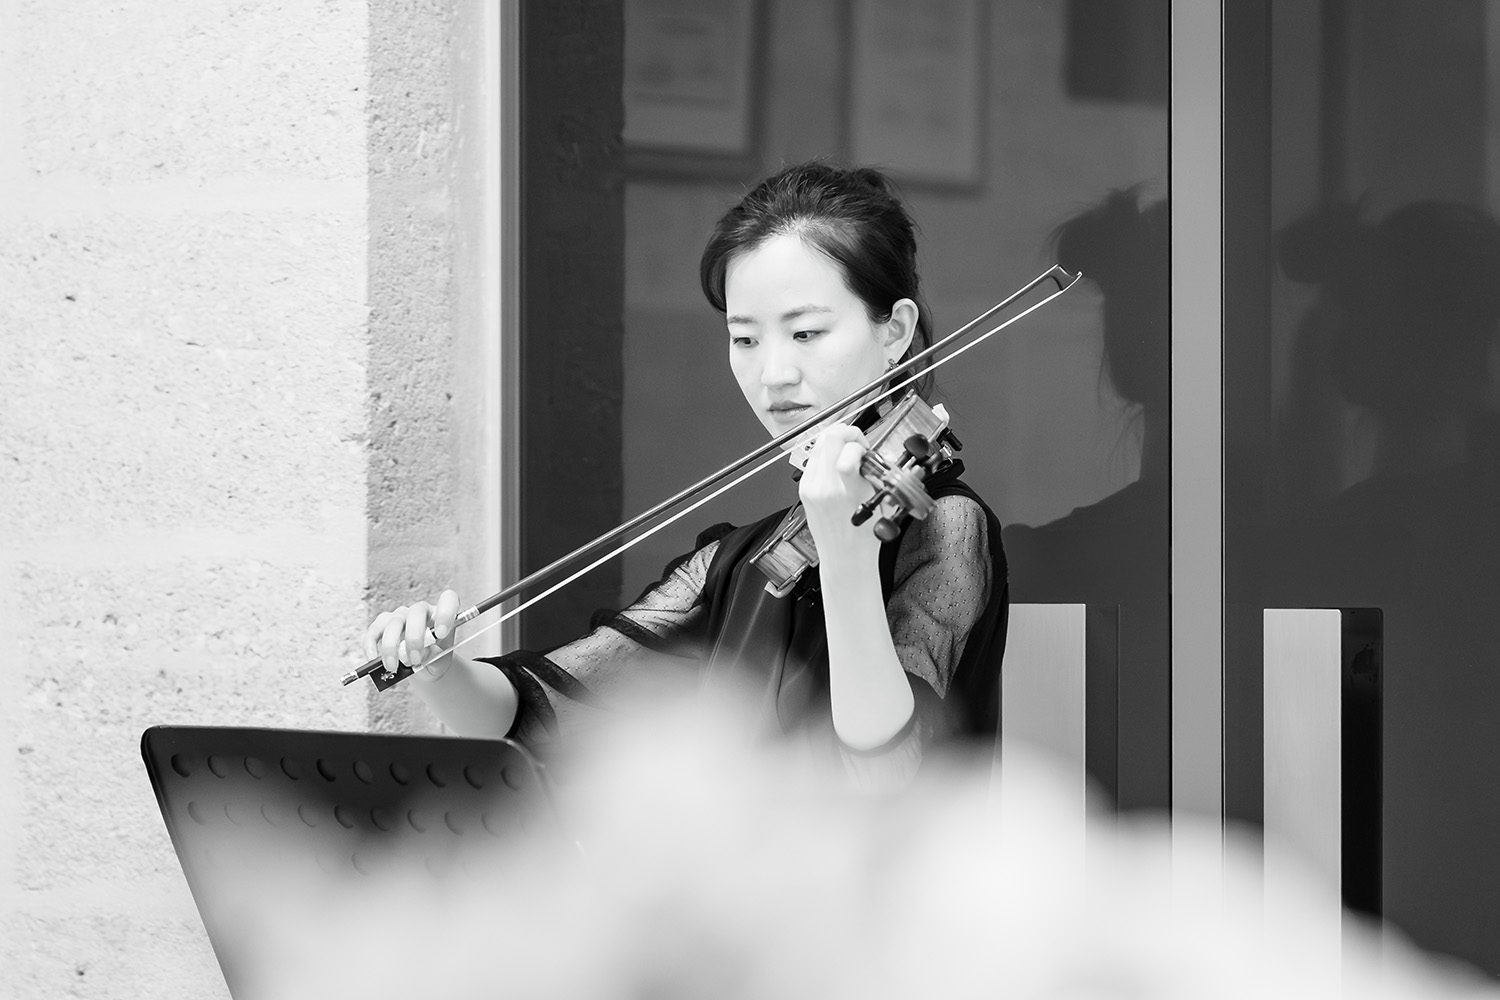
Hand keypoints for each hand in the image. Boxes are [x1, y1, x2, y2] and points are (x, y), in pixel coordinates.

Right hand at [364, 589, 460, 677]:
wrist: (422, 665)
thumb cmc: (434, 659)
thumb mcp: (441, 662)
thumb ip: (436, 657)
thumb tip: (423, 653)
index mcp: (441, 615)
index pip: (448, 599)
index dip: (446, 613)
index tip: (442, 633)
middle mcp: (420, 610)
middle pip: (416, 612)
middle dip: (414, 638)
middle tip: (415, 660)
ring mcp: (401, 615)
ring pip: (393, 623)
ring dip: (391, 647)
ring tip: (392, 667)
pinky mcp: (383, 623)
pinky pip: (374, 631)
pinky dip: (371, 645)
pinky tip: (373, 659)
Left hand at [798, 424, 878, 558]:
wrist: (845, 558)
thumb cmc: (864, 537)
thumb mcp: (878, 500)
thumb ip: (876, 472)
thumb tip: (879, 453)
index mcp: (844, 490)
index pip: (845, 446)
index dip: (859, 439)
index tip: (866, 449)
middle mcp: (822, 486)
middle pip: (828, 437)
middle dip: (847, 434)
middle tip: (858, 446)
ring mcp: (810, 487)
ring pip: (819, 445)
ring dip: (836, 444)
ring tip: (849, 458)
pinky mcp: (804, 489)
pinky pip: (814, 460)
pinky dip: (826, 456)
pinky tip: (837, 468)